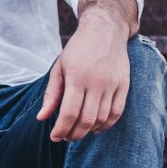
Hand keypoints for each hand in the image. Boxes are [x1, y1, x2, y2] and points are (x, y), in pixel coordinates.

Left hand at [36, 12, 131, 142]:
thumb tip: (41, 119)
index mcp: (76, 78)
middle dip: (74, 134)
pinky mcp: (124, 85)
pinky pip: (117, 113)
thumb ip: (51, 94)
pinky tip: (95, 128)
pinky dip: (106, 125)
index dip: (61, 129)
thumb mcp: (59, 68)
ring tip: (78, 132)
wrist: (105, 30)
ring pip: (101, 119)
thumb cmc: (78, 50)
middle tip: (65, 137)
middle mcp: (96, 83)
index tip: (54, 137)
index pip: (68, 113)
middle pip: (86, 120)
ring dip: (89, 131)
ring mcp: (112, 84)